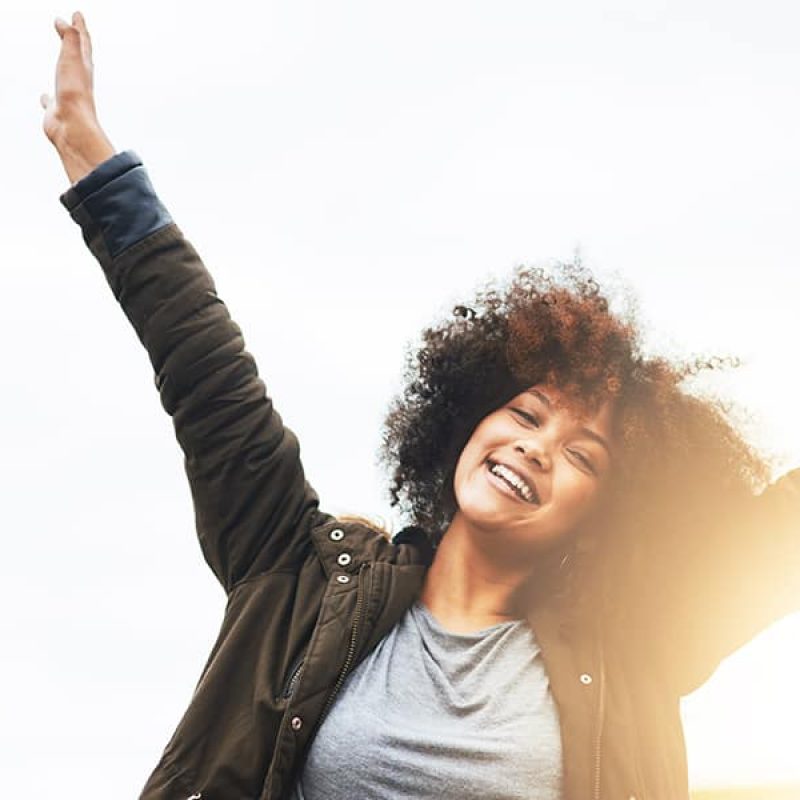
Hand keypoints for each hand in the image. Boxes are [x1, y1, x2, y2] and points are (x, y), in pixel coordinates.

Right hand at [41, 11, 114, 183]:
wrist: (73, 128)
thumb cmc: (74, 95)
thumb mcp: (72, 59)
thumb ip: (70, 39)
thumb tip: (65, 22)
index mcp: (84, 68)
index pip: (82, 42)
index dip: (79, 27)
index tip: (77, 14)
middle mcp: (78, 81)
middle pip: (77, 56)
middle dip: (75, 41)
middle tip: (72, 28)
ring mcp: (66, 96)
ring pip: (65, 77)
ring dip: (63, 66)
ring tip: (61, 60)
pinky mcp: (56, 111)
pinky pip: (50, 102)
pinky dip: (47, 98)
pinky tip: (44, 98)